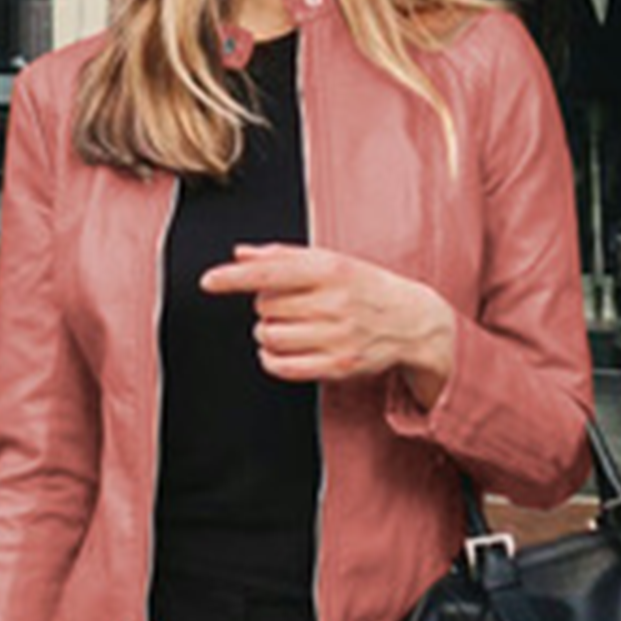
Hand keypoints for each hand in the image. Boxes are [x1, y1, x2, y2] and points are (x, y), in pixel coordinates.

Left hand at [199, 242, 454, 399]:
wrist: (413, 321)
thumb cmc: (365, 287)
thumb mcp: (332, 261)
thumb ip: (284, 256)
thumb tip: (240, 254)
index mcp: (331, 270)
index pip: (271, 273)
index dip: (234, 278)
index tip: (207, 281)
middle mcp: (335, 303)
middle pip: (265, 307)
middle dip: (265, 306)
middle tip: (288, 306)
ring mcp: (338, 337)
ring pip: (270, 337)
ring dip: (268, 333)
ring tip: (289, 327)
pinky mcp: (338, 366)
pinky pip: (283, 366)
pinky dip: (271, 359)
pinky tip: (280, 351)